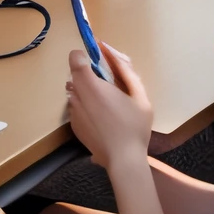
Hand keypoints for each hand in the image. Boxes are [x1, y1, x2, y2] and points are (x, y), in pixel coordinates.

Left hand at [65, 43, 152, 172]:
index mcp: (93, 87)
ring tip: (106, 103)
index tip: (95, 60)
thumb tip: (113, 53)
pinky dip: (85, 106)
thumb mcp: (139, 95)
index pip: (75, 60)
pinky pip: (76, 107)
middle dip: (87, 74)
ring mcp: (73, 113)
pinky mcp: (74, 126)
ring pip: (74, 92)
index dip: (82, 56)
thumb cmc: (134, 126)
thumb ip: (126, 71)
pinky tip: (102, 118)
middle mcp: (78, 98)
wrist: (123, 160)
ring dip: (85, 90)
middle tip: (108, 84)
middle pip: (73, 75)